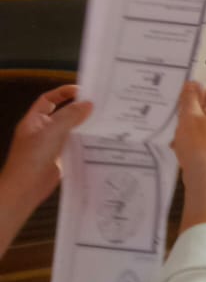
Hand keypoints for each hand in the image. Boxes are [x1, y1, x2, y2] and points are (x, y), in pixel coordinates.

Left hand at [0, 85, 93, 209]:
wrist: (25, 190)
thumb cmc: (33, 158)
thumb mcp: (51, 132)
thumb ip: (70, 116)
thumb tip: (88, 104)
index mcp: (34, 121)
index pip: (48, 100)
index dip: (62, 93)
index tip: (82, 91)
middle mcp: (43, 131)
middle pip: (62, 113)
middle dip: (79, 108)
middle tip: (100, 103)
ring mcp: (52, 144)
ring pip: (71, 129)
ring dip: (85, 124)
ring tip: (105, 119)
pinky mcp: (61, 157)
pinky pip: (76, 144)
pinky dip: (86, 140)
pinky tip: (100, 137)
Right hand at [172, 80, 205, 173]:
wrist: (203, 173)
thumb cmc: (197, 142)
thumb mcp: (189, 116)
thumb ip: (190, 98)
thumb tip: (191, 82)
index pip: (205, 87)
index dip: (189, 85)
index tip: (171, 87)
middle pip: (199, 103)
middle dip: (182, 106)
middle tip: (164, 107)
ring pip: (193, 119)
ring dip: (180, 122)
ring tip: (167, 126)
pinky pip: (193, 133)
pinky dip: (183, 135)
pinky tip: (172, 141)